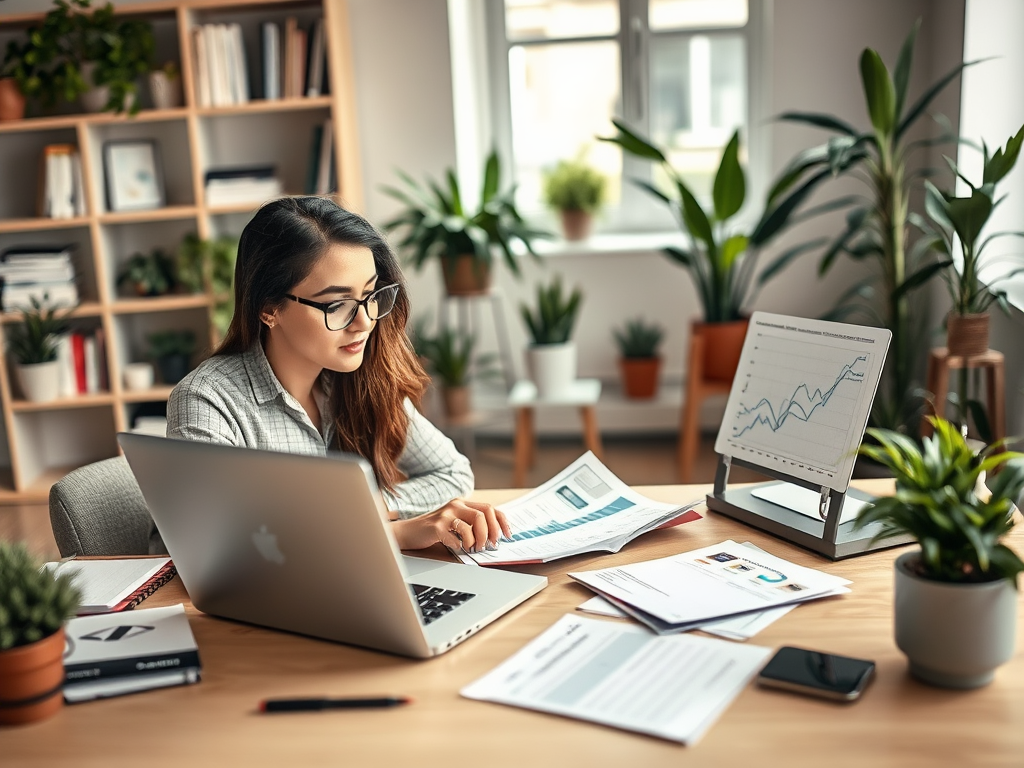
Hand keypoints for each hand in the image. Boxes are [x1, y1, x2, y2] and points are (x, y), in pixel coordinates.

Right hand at [391, 499, 511, 552]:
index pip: (490, 508)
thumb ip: (471, 524)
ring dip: (477, 539)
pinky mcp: (436, 526)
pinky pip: (456, 536)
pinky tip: (456, 547)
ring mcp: (446, 515)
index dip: (501, 522)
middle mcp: (456, 505)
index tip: (507, 536)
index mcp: (462, 504)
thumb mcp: (455, 522)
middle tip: (489, 545)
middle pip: (484, 513)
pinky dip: (460, 545)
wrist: (408, 532)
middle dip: (491, 531)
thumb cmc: (434, 530)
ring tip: (473, 548)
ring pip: (473, 523)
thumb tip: (494, 537)